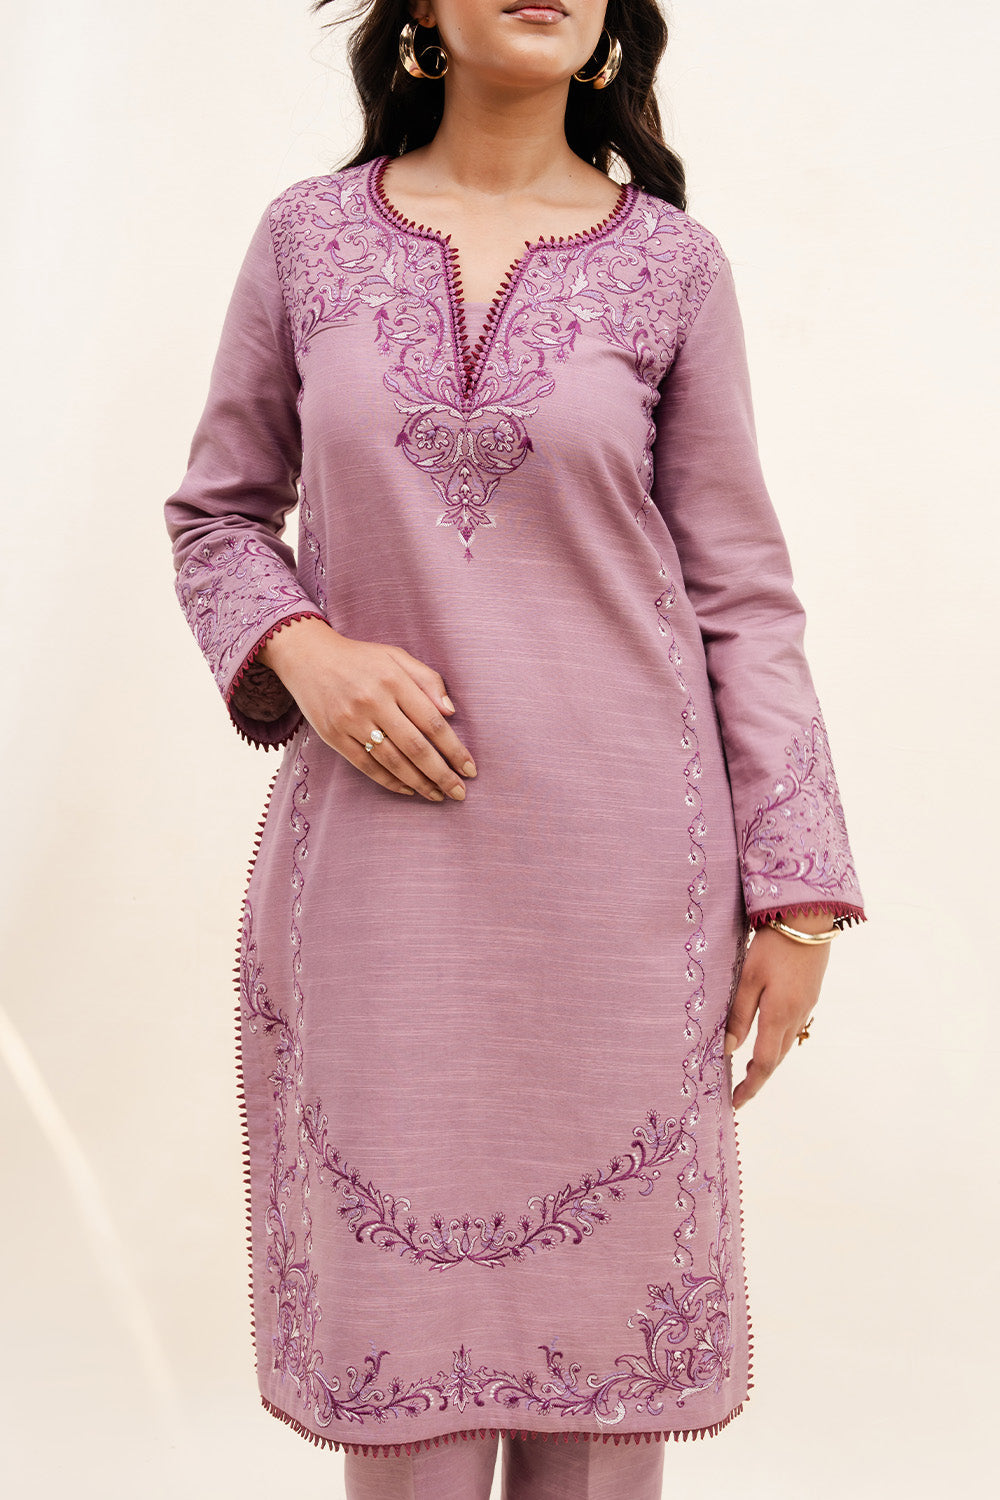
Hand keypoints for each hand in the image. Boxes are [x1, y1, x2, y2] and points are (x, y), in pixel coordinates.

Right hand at [256, 617, 476, 802]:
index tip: (470, 768)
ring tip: (438, 795)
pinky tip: (409, 790)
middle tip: (460, 793)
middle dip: (442, 774)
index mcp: (393, 679)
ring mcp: (351, 721)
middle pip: (415, 747)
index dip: (454, 749)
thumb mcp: (396, 656)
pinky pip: (367, 766)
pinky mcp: (334, 736)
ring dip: (419, 783)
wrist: (308, 657)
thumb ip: (428, 679)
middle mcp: (373, 701)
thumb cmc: (361, 658)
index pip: (432, 722)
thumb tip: (451, 712)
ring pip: (392, 761)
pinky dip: (390, 782)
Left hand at [724, 910, 834, 1108]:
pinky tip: (767, 1037)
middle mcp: (796, 1016)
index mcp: (778, 1015)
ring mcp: (806, 1007)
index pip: (762, 1063)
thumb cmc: (773, 945)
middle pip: (776, 1059)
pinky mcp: (810, 996)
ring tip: (749, 1070)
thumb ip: (738, 1014)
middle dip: (758, 1077)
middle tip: (739, 1091)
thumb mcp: (748, 977)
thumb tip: (727, 1048)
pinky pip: (792, 1029)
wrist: (808, 920)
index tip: (735, 1103)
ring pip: (785, 1045)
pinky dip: (778, 1042)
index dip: (749, 1086)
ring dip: (768, 1061)